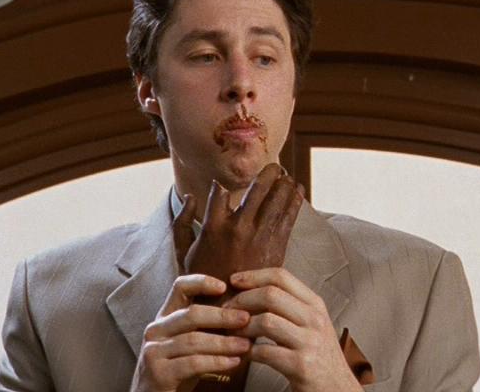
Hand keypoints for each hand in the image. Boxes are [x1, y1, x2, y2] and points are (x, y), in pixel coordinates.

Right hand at [130, 274, 250, 391]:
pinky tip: (233, 362)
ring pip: (194, 340)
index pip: (180, 287)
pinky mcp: (157, 372)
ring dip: (224, 342)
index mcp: (165, 317)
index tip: (225, 286)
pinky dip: (216, 362)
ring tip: (245, 345)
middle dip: (223, 316)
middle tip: (246, 319)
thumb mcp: (190, 343)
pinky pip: (192, 363)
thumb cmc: (179, 369)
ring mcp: (153, 351)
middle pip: (191, 314)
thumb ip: (207, 327)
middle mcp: (156, 329)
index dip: (202, 282)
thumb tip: (245, 313)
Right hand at [184, 163, 303, 303]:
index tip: (231, 178)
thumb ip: (181, 223)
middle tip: (275, 167)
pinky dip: (295, 200)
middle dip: (268, 173)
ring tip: (288, 175)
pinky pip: (289, 216)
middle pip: (256, 188)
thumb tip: (190, 196)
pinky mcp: (275, 246)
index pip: (219, 192)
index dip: (225, 183)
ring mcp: (258, 236)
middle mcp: (236, 227)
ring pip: (276, 198)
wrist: (227, 313)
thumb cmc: (202, 284)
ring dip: (284, 183)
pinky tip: (298, 191)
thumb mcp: (183, 254)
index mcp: (212, 226)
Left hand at [224, 268, 362, 391]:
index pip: (281, 276)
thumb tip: (252, 289)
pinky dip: (248, 352)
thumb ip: (289, 305)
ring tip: (232, 334)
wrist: (338, 389)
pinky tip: (244, 354)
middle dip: (242, 300)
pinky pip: (265, 352)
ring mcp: (309, 342)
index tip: (234, 281)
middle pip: (270, 294)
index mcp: (314, 303)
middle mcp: (314, 318)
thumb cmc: (319, 355)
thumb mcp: (312, 323)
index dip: (253, 276)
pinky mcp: (301, 366)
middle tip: (226, 310)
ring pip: (266, 321)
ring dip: (242, 327)